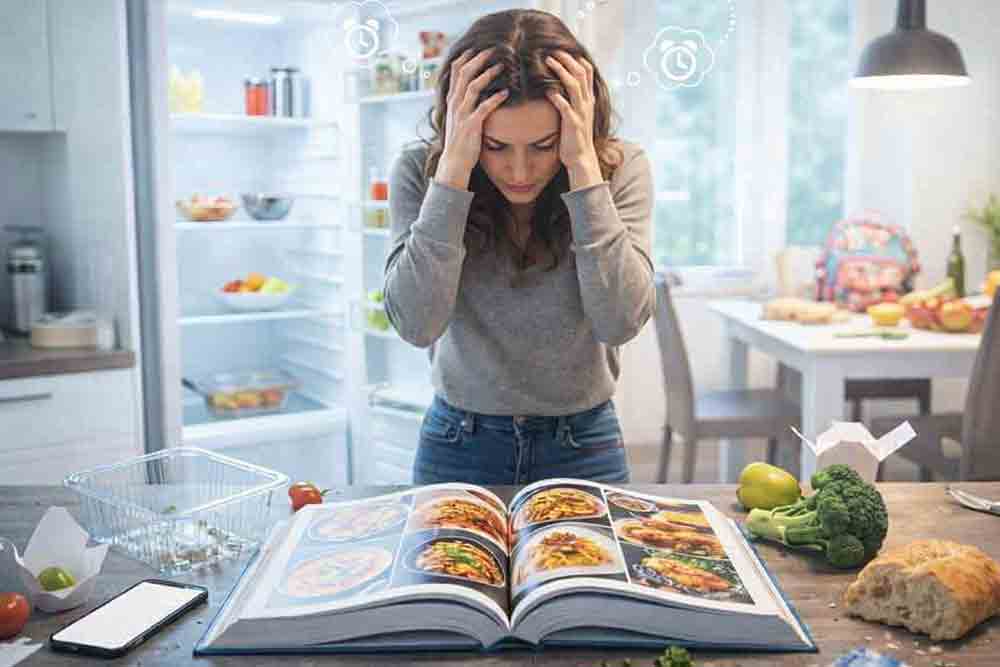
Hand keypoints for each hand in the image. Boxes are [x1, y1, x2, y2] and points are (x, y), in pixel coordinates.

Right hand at [436, 48, 508, 189]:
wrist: (454, 163)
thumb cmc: (461, 141)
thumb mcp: (459, 118)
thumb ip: (465, 103)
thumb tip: (476, 91)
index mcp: (452, 100)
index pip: (455, 71)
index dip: (466, 56)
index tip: (478, 47)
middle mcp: (455, 104)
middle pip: (464, 73)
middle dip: (478, 59)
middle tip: (493, 49)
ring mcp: (461, 114)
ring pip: (472, 87)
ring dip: (487, 74)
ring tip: (501, 65)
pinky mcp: (470, 126)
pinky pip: (483, 108)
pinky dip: (495, 99)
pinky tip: (506, 93)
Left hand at [545, 51, 600, 180]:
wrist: (581, 158)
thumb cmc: (574, 137)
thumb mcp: (576, 115)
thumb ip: (571, 101)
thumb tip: (558, 87)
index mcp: (587, 99)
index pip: (587, 71)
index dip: (576, 58)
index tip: (562, 50)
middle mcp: (586, 103)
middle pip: (580, 73)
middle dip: (567, 59)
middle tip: (552, 50)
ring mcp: (580, 112)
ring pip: (574, 85)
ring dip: (561, 71)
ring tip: (548, 61)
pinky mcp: (573, 123)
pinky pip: (565, 106)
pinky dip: (556, 96)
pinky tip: (547, 90)